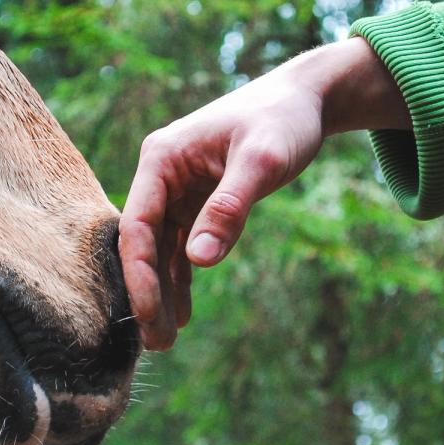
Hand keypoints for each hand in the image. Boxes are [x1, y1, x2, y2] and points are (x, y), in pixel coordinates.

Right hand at [119, 36, 408, 349]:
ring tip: (166, 341)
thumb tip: (198, 261)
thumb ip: (229, 209)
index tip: (149, 315)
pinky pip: (182, 246)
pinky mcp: (197, 201)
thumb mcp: (262, 162)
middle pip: (143, 242)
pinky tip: (184, 313)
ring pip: (161, 249)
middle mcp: (161, 175)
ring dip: (163, 292)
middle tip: (158, 345)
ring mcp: (177, 189)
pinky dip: (183, 277)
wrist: (306, 100)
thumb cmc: (282, 121)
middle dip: (147, 292)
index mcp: (162, 158)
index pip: (137, 224)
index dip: (140, 273)